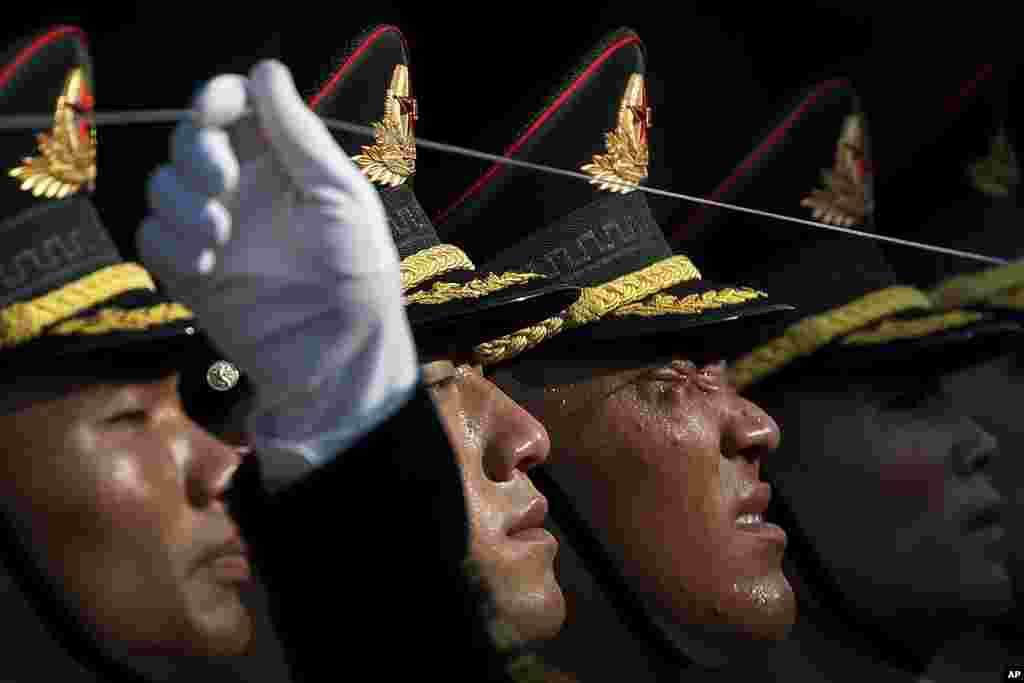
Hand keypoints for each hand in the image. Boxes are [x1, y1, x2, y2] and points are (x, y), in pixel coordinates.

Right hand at [138, 60, 416, 471]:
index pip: (233, 109)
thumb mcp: (340, 197)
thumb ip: (299, 137)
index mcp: (283, 164)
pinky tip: (206, 265)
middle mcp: (244, 191)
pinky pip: (152, 238)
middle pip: (189, 141)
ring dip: (182, 203)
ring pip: (162, 186)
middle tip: (222, 185)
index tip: (215, 112)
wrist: (340, 355)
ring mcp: (215, 231)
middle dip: (196, 153)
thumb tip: (266, 71)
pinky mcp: (190, 273)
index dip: (215, 100)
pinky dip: (169, 244)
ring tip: (221, 238)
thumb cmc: (358, 273)